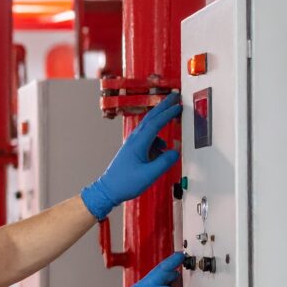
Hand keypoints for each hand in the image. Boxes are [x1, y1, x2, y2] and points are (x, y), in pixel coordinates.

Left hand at [80, 92, 181, 220]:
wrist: (108, 190)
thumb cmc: (125, 183)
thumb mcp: (150, 175)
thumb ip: (165, 162)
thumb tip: (175, 151)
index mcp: (138, 143)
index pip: (156, 123)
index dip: (168, 113)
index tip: (179, 105)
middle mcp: (134, 139)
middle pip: (150, 118)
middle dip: (163, 106)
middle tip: (174, 96)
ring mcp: (132, 144)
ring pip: (149, 128)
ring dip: (160, 121)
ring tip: (171, 119)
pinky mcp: (132, 150)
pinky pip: (147, 139)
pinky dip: (157, 139)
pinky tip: (161, 149)